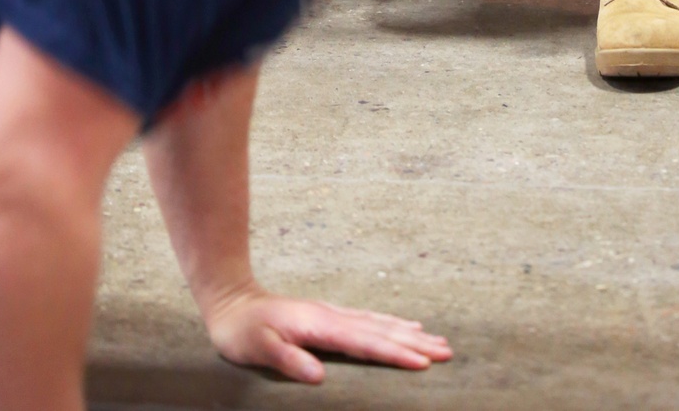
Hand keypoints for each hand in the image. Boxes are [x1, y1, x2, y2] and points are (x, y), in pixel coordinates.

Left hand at [205, 283, 452, 383]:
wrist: (232, 301)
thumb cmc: (243, 330)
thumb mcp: (258, 347)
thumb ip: (289, 359)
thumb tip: (320, 377)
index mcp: (320, 325)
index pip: (365, 342)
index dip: (395, 353)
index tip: (423, 362)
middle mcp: (332, 316)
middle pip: (381, 330)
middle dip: (414, 342)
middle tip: (446, 350)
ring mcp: (332, 314)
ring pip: (378, 323)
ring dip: (408, 332)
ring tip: (435, 339)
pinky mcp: (329, 317)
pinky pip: (368, 320)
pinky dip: (390, 324)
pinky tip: (402, 326)